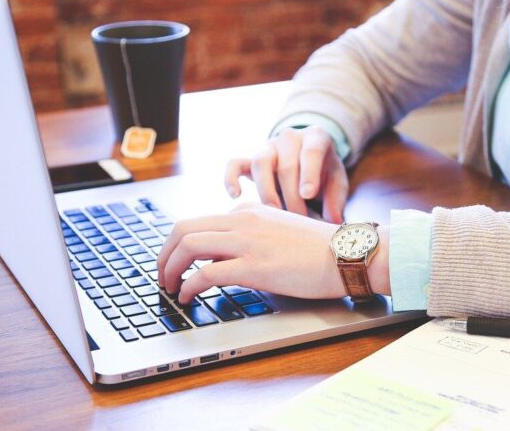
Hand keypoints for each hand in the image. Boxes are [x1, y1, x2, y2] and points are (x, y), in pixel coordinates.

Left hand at [157, 203, 389, 302]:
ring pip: (188, 246)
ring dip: (170, 269)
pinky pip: (206, 273)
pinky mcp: (254, 266)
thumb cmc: (320, 249)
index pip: (200, 222)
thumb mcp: (280, 230)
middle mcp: (242, 221)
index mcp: (248, 212)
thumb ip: (254, 235)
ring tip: (169, 288)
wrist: (346, 253)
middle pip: (183, 229)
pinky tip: (188, 298)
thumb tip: (230, 255)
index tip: (175, 263)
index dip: (179, 245)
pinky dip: (189, 286)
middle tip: (162, 275)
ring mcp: (247, 242)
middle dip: (164, 254)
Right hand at [224, 126, 348, 222]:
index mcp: (316, 138)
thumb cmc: (324, 172)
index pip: (311, 151)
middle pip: (286, 164)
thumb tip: (333, 221)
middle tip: (298, 219)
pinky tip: (236, 196)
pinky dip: (231, 178)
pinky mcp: (250, 159)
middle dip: (291, 196)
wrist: (308, 158)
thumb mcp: (337, 181)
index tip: (307, 194)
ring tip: (275, 214)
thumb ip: (336, 199)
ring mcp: (268, 147)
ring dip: (267, 191)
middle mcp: (290, 138)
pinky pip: (234, 164)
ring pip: (260, 163)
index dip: (308, 173)